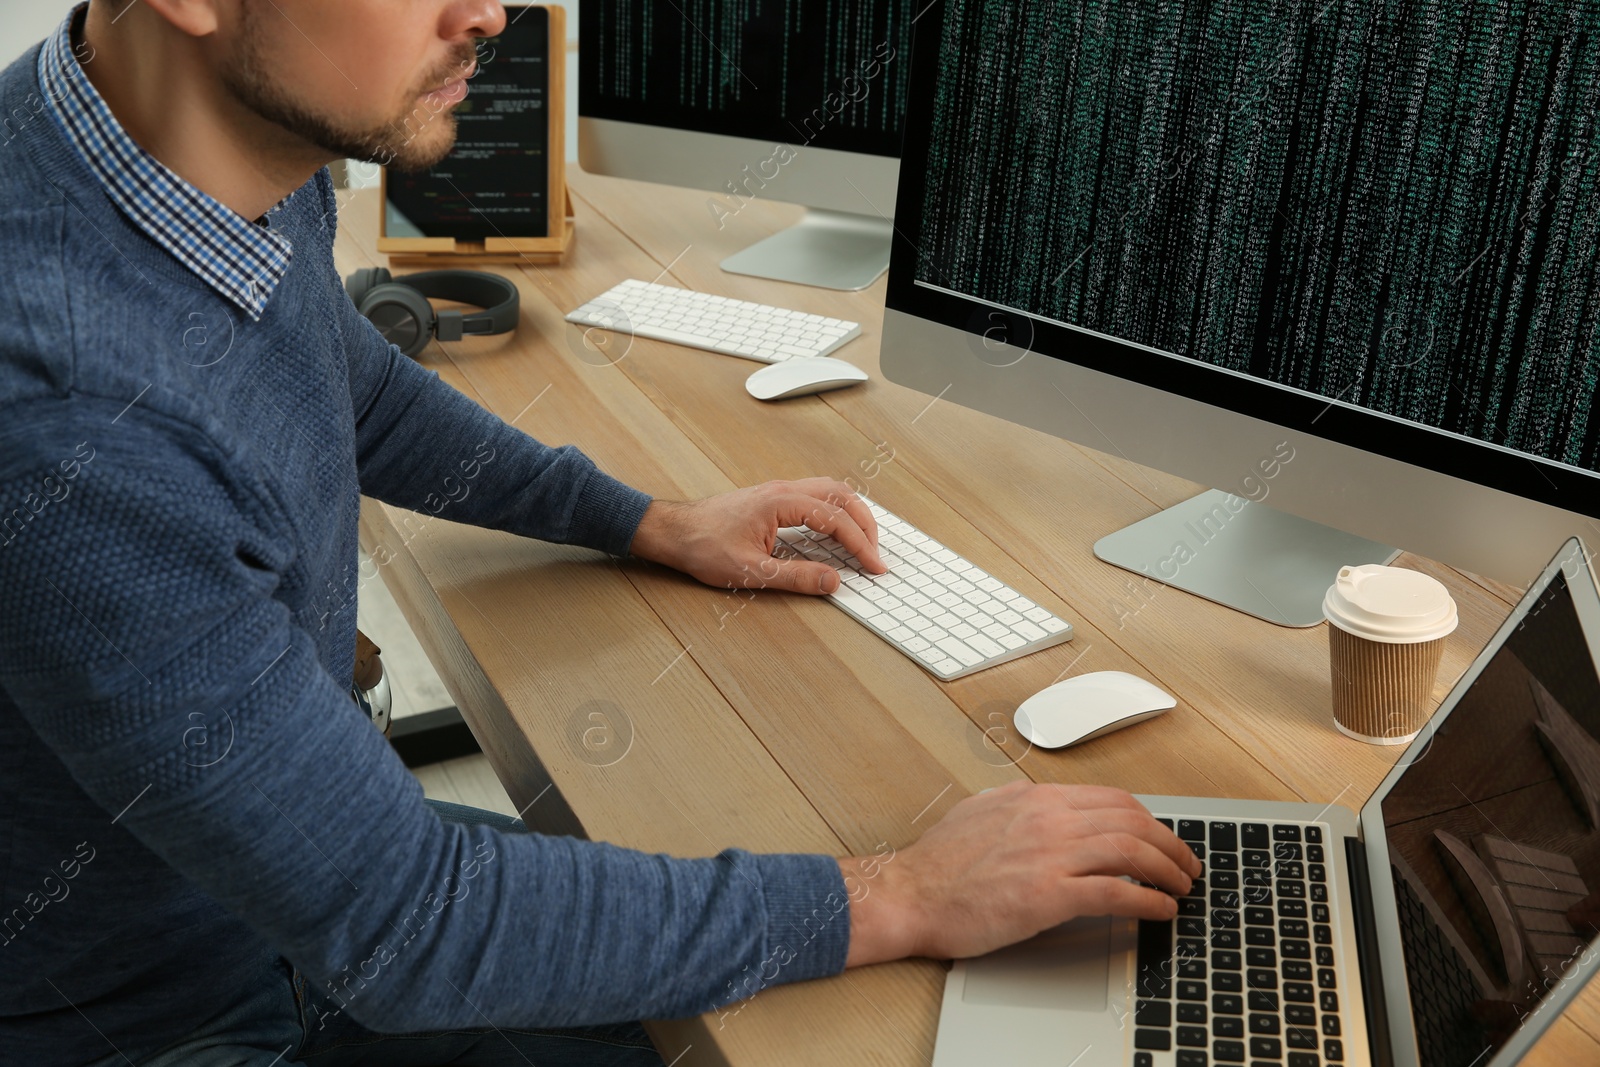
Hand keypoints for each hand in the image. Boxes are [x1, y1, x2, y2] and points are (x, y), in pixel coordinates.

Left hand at [629, 478, 886, 593]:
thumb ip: (796, 577)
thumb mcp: (751, 572)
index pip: (835, 519)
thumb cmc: (702, 546)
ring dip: (852, 514)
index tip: (875, 565)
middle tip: (877, 552)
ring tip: (864, 541)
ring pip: (830, 491)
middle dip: (865, 523)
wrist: (673, 531)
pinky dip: (835, 511)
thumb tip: (833, 581)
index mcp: (781, 502)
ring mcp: (778, 491)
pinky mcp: (772, 499)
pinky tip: (835, 530)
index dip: (860, 544)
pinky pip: (815, 496)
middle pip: (841, 495)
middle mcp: (783, 490)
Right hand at [839, 782, 1199, 965]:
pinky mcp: (1049, 894)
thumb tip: (1049, 808)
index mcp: (1036, 798)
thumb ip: (1022, 807)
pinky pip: (1116, 892)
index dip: (1147, 819)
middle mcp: (1048, 818)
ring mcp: (1050, 854)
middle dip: (1169, 842)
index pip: (1112, 799)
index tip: (1160, 836)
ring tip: (1182, 888)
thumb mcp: (983, 810)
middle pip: (1132, 820)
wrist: (911, 893)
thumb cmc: (939, 863)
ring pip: (1131, 851)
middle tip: (1186, 864)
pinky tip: (1160, 910)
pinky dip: (1147, 900)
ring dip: (1167, 870)